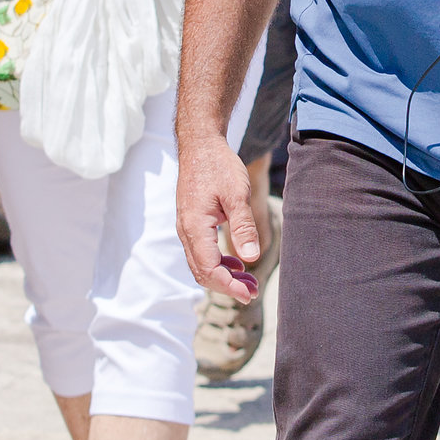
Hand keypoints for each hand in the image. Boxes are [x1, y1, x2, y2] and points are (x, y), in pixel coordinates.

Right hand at [173, 134, 263, 302]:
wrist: (200, 145)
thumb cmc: (218, 166)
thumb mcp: (237, 194)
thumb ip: (244, 226)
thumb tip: (251, 257)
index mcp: (195, 226)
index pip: (209, 268)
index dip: (229, 286)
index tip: (249, 293)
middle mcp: (186, 231)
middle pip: (203, 272)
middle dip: (227, 286)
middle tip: (254, 291)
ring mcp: (187, 228)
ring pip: (201, 264)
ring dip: (224, 276)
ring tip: (249, 281)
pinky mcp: (192, 224)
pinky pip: (201, 253)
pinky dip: (219, 263)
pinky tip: (237, 262)